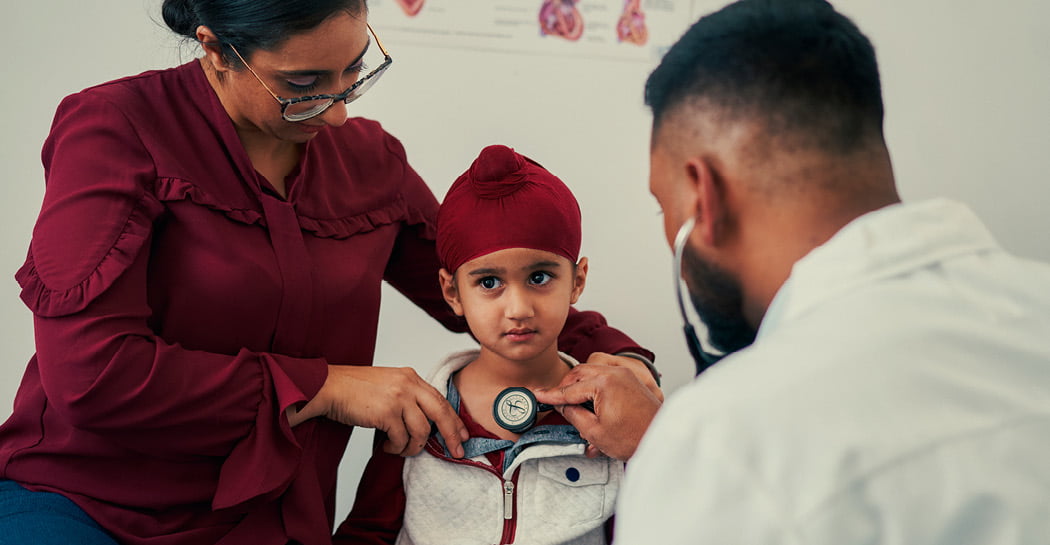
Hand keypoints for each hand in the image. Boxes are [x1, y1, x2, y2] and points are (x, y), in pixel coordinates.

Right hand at [287, 365, 467, 457]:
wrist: (328, 387)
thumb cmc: (353, 390)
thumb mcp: (388, 385)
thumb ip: (408, 397)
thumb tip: (426, 424)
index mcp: (411, 377)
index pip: (440, 399)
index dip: (454, 419)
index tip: (463, 434)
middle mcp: (408, 384)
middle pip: (441, 413)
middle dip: (451, 435)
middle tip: (456, 451)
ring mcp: (398, 398)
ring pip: (421, 431)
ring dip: (413, 447)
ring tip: (400, 450)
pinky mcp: (386, 412)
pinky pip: (401, 439)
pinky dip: (396, 448)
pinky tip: (386, 446)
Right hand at [534, 361, 661, 460]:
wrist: (662, 439)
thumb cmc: (635, 437)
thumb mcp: (594, 431)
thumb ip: (573, 414)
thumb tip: (563, 406)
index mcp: (603, 382)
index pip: (569, 389)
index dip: (551, 395)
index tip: (538, 395)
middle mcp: (615, 372)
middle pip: (580, 374)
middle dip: (566, 388)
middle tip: (556, 403)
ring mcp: (625, 374)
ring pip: (592, 373)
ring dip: (581, 387)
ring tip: (575, 406)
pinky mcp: (631, 380)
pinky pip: (606, 378)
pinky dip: (595, 387)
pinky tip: (592, 405)